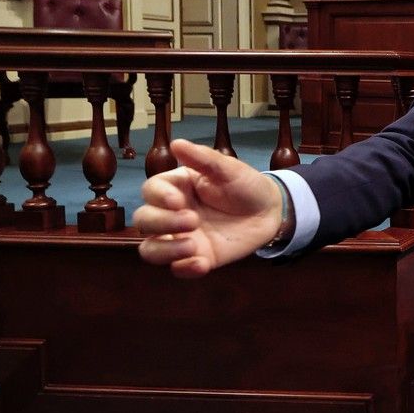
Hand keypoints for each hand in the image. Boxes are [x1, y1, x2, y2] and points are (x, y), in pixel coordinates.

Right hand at [135, 139, 284, 278]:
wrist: (270, 211)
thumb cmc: (245, 184)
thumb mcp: (229, 168)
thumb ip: (203, 159)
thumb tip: (176, 143)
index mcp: (175, 187)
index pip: (151, 190)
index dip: (158, 197)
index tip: (178, 201)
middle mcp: (171, 213)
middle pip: (144, 221)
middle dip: (162, 223)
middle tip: (193, 221)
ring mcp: (181, 237)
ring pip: (151, 250)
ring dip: (165, 251)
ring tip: (193, 246)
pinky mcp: (197, 257)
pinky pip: (178, 269)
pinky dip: (185, 269)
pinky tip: (202, 264)